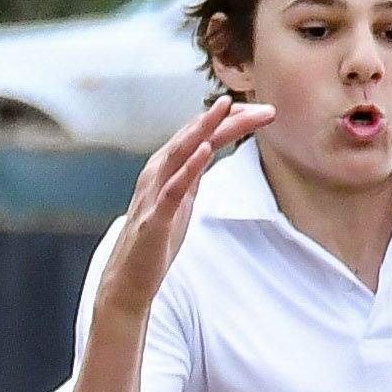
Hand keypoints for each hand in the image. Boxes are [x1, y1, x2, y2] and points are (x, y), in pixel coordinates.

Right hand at [90, 96, 271, 355]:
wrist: (128, 282)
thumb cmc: (155, 243)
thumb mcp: (181, 202)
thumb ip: (192, 175)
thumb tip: (209, 151)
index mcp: (167, 171)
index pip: (201, 136)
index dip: (231, 121)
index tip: (262, 111)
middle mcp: (157, 175)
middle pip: (194, 137)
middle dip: (228, 119)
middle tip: (264, 108)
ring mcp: (154, 195)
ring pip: (179, 153)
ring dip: (204, 129)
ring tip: (226, 108)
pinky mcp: (155, 220)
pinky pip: (173, 189)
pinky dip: (189, 167)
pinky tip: (206, 149)